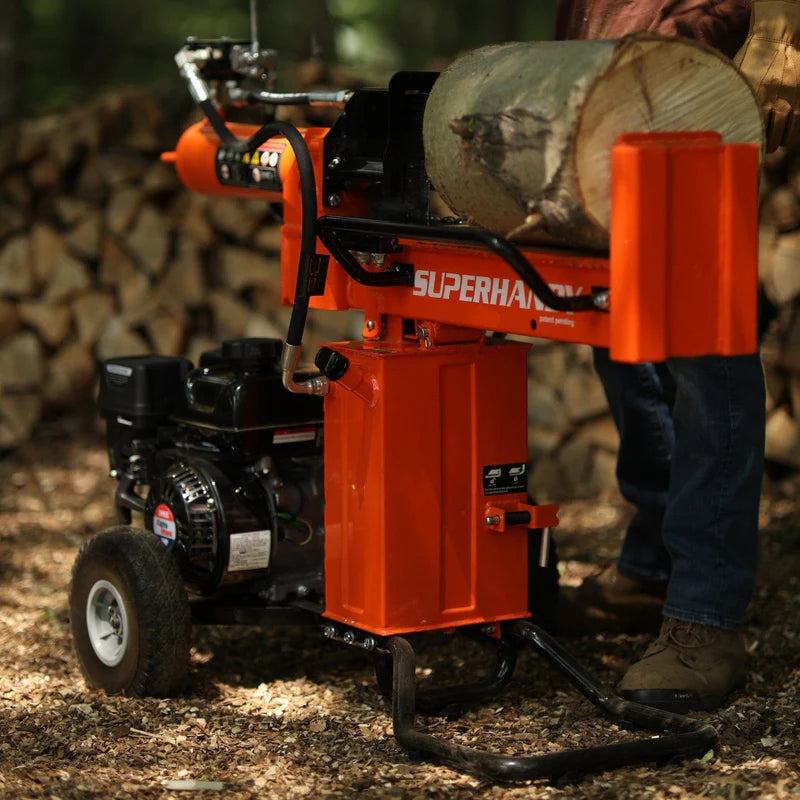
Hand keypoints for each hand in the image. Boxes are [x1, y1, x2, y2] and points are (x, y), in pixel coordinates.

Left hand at [734, 0, 799, 150]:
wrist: (776, 38)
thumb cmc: (750, 59)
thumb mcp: (735, 77)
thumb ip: (727, 97)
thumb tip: (710, 118)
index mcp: (750, 96)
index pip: (749, 127)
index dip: (748, 141)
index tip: (744, 148)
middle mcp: (770, 98)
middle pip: (769, 134)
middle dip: (765, 145)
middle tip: (761, 147)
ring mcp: (788, 96)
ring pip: (786, 130)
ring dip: (780, 141)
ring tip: (775, 143)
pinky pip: (799, 121)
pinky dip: (794, 133)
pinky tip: (788, 136)